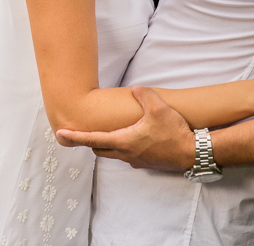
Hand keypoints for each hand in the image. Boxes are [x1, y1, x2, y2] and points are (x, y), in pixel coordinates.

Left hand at [55, 85, 193, 171]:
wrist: (193, 153)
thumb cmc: (174, 132)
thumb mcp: (158, 107)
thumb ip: (144, 95)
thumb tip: (135, 89)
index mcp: (124, 141)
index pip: (92, 139)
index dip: (75, 136)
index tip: (60, 135)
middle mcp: (126, 154)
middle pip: (99, 149)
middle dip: (89, 141)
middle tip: (81, 132)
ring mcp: (136, 161)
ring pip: (113, 153)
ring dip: (107, 144)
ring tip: (106, 133)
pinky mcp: (146, 163)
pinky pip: (127, 156)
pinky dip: (123, 147)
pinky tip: (132, 138)